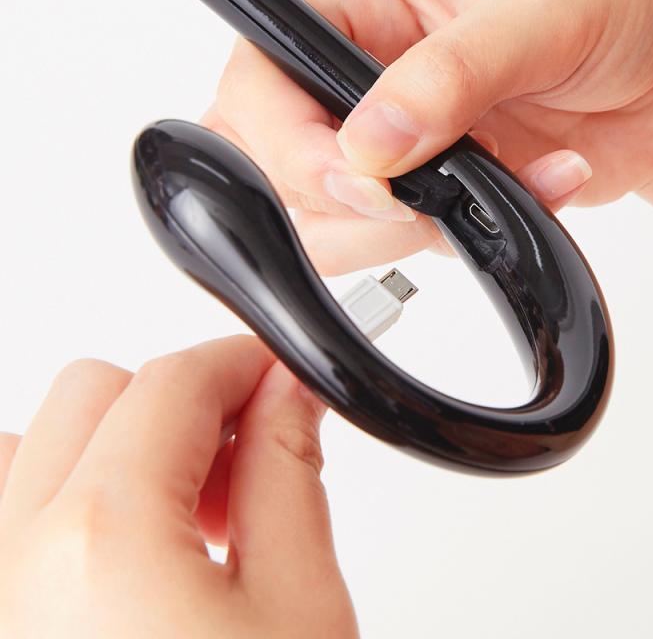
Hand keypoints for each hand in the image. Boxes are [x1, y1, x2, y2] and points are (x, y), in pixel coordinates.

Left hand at [0, 336, 357, 638]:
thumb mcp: (300, 607)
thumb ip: (288, 474)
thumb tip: (287, 395)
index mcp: (102, 543)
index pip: (172, 384)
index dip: (240, 362)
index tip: (278, 376)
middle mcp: (13, 567)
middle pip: (89, 393)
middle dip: (178, 401)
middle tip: (245, 451)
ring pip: (27, 446)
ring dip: (109, 446)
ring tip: (181, 507)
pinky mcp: (3, 622)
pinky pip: (3, 516)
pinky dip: (61, 500)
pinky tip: (130, 546)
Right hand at [205, 0, 652, 341]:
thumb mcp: (535, 13)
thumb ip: (447, 77)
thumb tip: (369, 144)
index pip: (260, 75)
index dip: (287, 140)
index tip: (358, 179)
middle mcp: (353, 71)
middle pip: (274, 162)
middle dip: (342, 200)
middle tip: (417, 198)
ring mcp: (381, 138)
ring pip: (325, 219)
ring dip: (405, 227)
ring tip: (494, 180)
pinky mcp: (416, 189)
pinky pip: (398, 240)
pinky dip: (455, 236)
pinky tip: (523, 187)